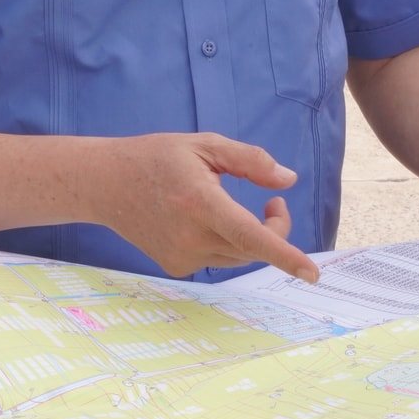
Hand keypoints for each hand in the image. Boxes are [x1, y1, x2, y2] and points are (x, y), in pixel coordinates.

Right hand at [91, 133, 320, 282]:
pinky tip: (202, 221)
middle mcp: (191, 236)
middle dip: (273, 228)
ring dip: (250, 237)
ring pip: (238, 257)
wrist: (106, 183)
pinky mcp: (176, 267)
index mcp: (200, 202)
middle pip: (252, 247)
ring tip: (236, 206)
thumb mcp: (204, 145)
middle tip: (271, 201)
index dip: (284, 254)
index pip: (250, 235)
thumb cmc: (157, 157)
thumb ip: (249, 160)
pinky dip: (224, 244)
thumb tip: (288, 181)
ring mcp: (182, 256)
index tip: (312, 273)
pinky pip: (217, 260)